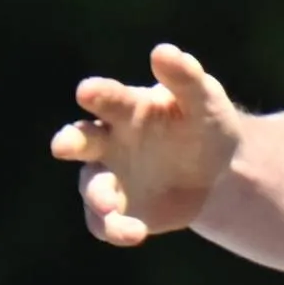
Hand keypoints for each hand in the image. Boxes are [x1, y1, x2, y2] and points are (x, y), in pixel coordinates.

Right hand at [50, 45, 240, 245]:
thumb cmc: (204, 123)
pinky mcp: (118, 209)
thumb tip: (163, 51)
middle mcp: (108, 141)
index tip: (88, 91)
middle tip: (64, 145)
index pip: (107, 97)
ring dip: (97, 197)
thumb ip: (185, 77)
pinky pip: (105, 222)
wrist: (219, 170)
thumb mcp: (203, 99)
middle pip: (79, 139)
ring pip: (90, 187)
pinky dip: (114, 229)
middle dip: (70, 141)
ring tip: (111, 207)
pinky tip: (134, 233)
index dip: (97, 94)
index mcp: (126, 108)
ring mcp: (109, 176)